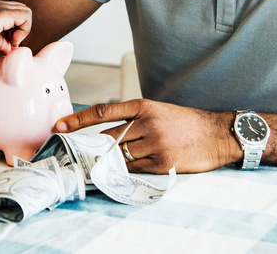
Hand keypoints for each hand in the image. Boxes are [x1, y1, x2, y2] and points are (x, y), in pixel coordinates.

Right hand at [0, 0, 31, 53]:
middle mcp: (0, 5)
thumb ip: (0, 42)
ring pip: (26, 12)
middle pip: (23, 11)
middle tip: (12, 41)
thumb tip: (9, 49)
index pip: (16, 14)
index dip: (17, 29)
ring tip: (11, 41)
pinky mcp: (3, 13)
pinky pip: (25, 16)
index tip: (9, 42)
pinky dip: (24, 30)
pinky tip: (12, 41)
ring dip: (24, 29)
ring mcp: (2, 7)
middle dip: (23, 28)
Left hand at [54, 100, 239, 173]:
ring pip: (120, 154)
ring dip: (111, 160)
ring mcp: (154, 144)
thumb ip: (133, 119)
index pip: (103, 111)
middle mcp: (147, 123)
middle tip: (83, 153)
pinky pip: (134, 169)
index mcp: (143, 106)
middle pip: (108, 138)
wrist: (217, 134)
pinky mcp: (162, 163)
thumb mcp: (158, 110)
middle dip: (95, 147)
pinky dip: (126, 171)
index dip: (78, 119)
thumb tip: (104, 134)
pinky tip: (125, 170)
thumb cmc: (185, 122)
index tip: (59, 125)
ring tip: (105, 163)